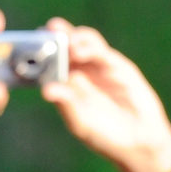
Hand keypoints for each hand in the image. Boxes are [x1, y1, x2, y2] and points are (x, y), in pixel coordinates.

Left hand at [41, 20, 170, 171]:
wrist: (140, 140)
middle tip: (45, 31)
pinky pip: (99, 49)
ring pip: (80, 42)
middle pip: (62, 47)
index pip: (48, 64)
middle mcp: (79, 73)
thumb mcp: (82, 124)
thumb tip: (46, 90)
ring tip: (65, 41)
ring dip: (71, 37)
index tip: (30, 46)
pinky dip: (89, 45)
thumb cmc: (107, 137)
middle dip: (53, 36)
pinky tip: (79, 49)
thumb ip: (67, 105)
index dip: (40, 53)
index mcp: (66, 87)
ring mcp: (97, 67)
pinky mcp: (115, 64)